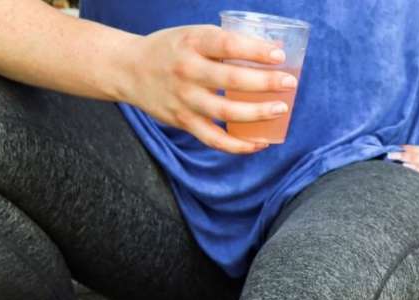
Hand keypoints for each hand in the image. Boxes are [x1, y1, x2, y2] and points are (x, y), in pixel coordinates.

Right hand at [119, 25, 297, 153]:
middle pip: (232, 80)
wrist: (129, 70)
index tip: (279, 56)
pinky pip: (215, 140)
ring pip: (227, 112)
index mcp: (192, 42)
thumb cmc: (170, 50)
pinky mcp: (183, 122)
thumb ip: (222, 45)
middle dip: (265, 83)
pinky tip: (258, 143)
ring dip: (257, 113)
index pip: (228, 45)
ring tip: (280, 110)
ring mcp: (185, 99)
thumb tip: (270, 54)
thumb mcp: (192, 36)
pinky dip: (239, 145)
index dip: (256, 51)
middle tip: (290, 84)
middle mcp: (187, 71)